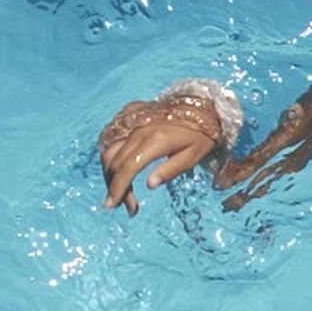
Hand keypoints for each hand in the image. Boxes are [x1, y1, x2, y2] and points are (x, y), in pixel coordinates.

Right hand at [98, 99, 220, 215]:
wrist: (202, 105)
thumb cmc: (200, 135)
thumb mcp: (193, 156)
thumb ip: (170, 170)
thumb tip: (149, 185)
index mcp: (155, 140)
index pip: (127, 168)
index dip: (118, 188)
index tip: (113, 205)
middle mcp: (138, 129)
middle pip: (114, 162)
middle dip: (115, 186)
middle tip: (126, 205)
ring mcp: (131, 120)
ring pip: (108, 150)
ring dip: (109, 173)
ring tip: (121, 191)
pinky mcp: (129, 114)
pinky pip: (111, 137)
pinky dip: (110, 156)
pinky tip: (119, 169)